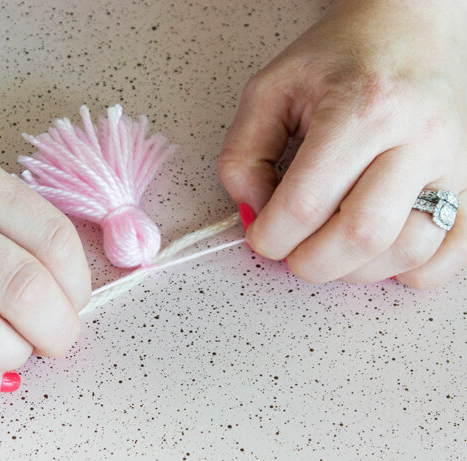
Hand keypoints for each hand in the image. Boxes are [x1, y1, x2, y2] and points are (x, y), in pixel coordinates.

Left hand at [217, 0, 466, 287]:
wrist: (409, 28)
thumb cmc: (340, 57)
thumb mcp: (271, 89)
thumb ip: (244, 152)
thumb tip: (254, 209)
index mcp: (362, 107)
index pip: (306, 202)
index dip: (271, 235)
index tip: (260, 236)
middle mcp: (419, 136)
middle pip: (361, 235)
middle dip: (311, 262)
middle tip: (291, 254)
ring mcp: (454, 161)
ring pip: (408, 250)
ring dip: (356, 270)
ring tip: (329, 247)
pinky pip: (452, 251)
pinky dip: (410, 270)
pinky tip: (378, 252)